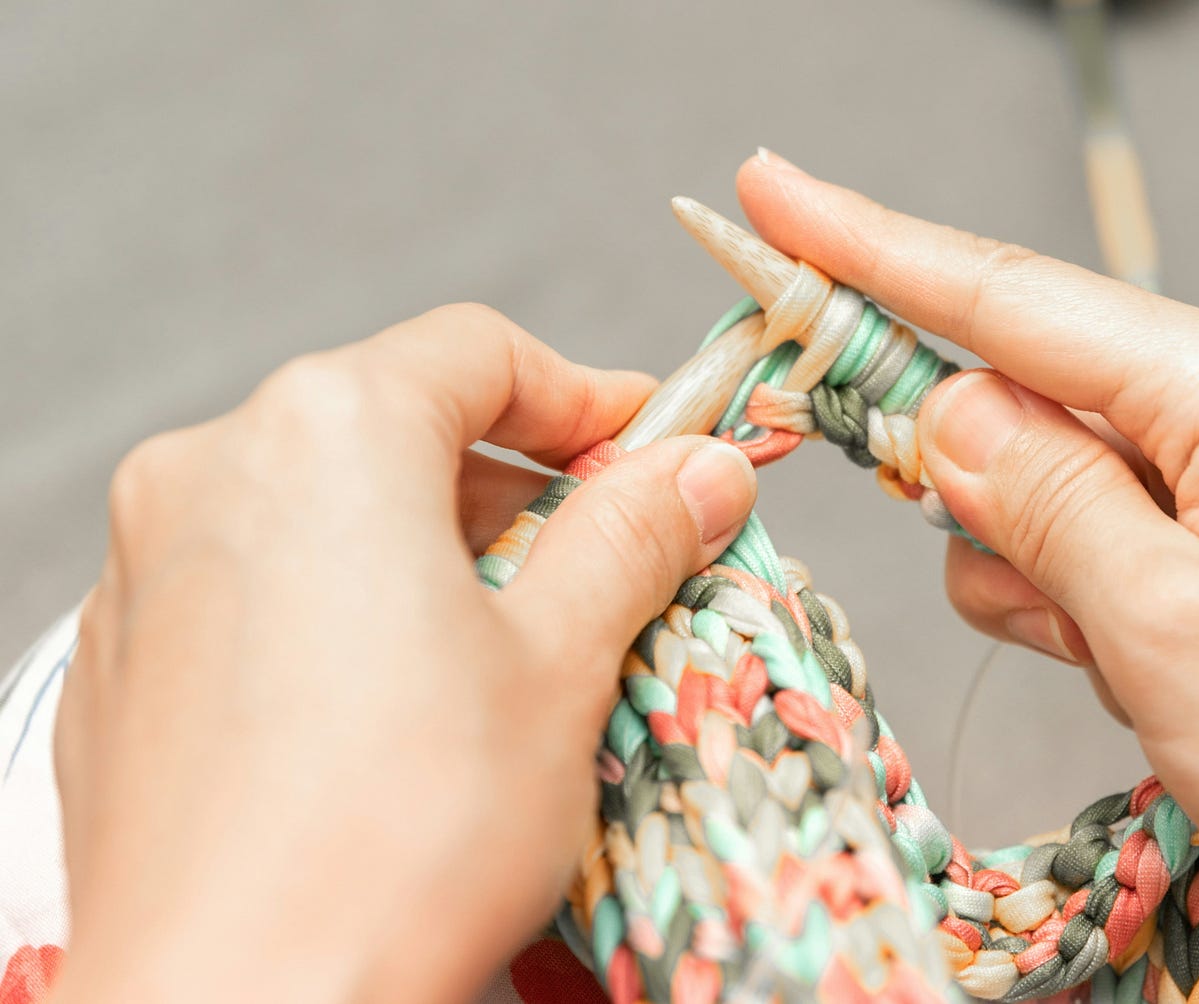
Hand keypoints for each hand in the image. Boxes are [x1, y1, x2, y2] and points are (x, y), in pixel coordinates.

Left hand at [48, 304, 756, 1002]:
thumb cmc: (403, 833)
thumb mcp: (560, 663)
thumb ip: (631, 536)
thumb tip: (700, 471)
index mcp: (323, 432)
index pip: (478, 353)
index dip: (588, 396)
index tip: (654, 451)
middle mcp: (209, 472)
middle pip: (396, 425)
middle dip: (514, 486)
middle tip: (602, 562)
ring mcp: (146, 569)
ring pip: (322, 509)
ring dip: (429, 550)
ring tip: (507, 651)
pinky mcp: (122, 662)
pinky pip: (254, 589)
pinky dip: (340, 608)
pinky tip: (397, 708)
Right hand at [738, 152, 1198, 986]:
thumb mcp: (1168, 625)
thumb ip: (1041, 501)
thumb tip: (941, 412)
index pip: (1003, 296)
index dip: (867, 246)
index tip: (770, 194)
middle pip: (1009, 388)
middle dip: (957, 472)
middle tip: (987, 555)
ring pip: (1029, 486)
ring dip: (1026, 572)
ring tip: (1110, 654)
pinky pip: (1074, 547)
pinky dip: (1065, 607)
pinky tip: (1125, 667)